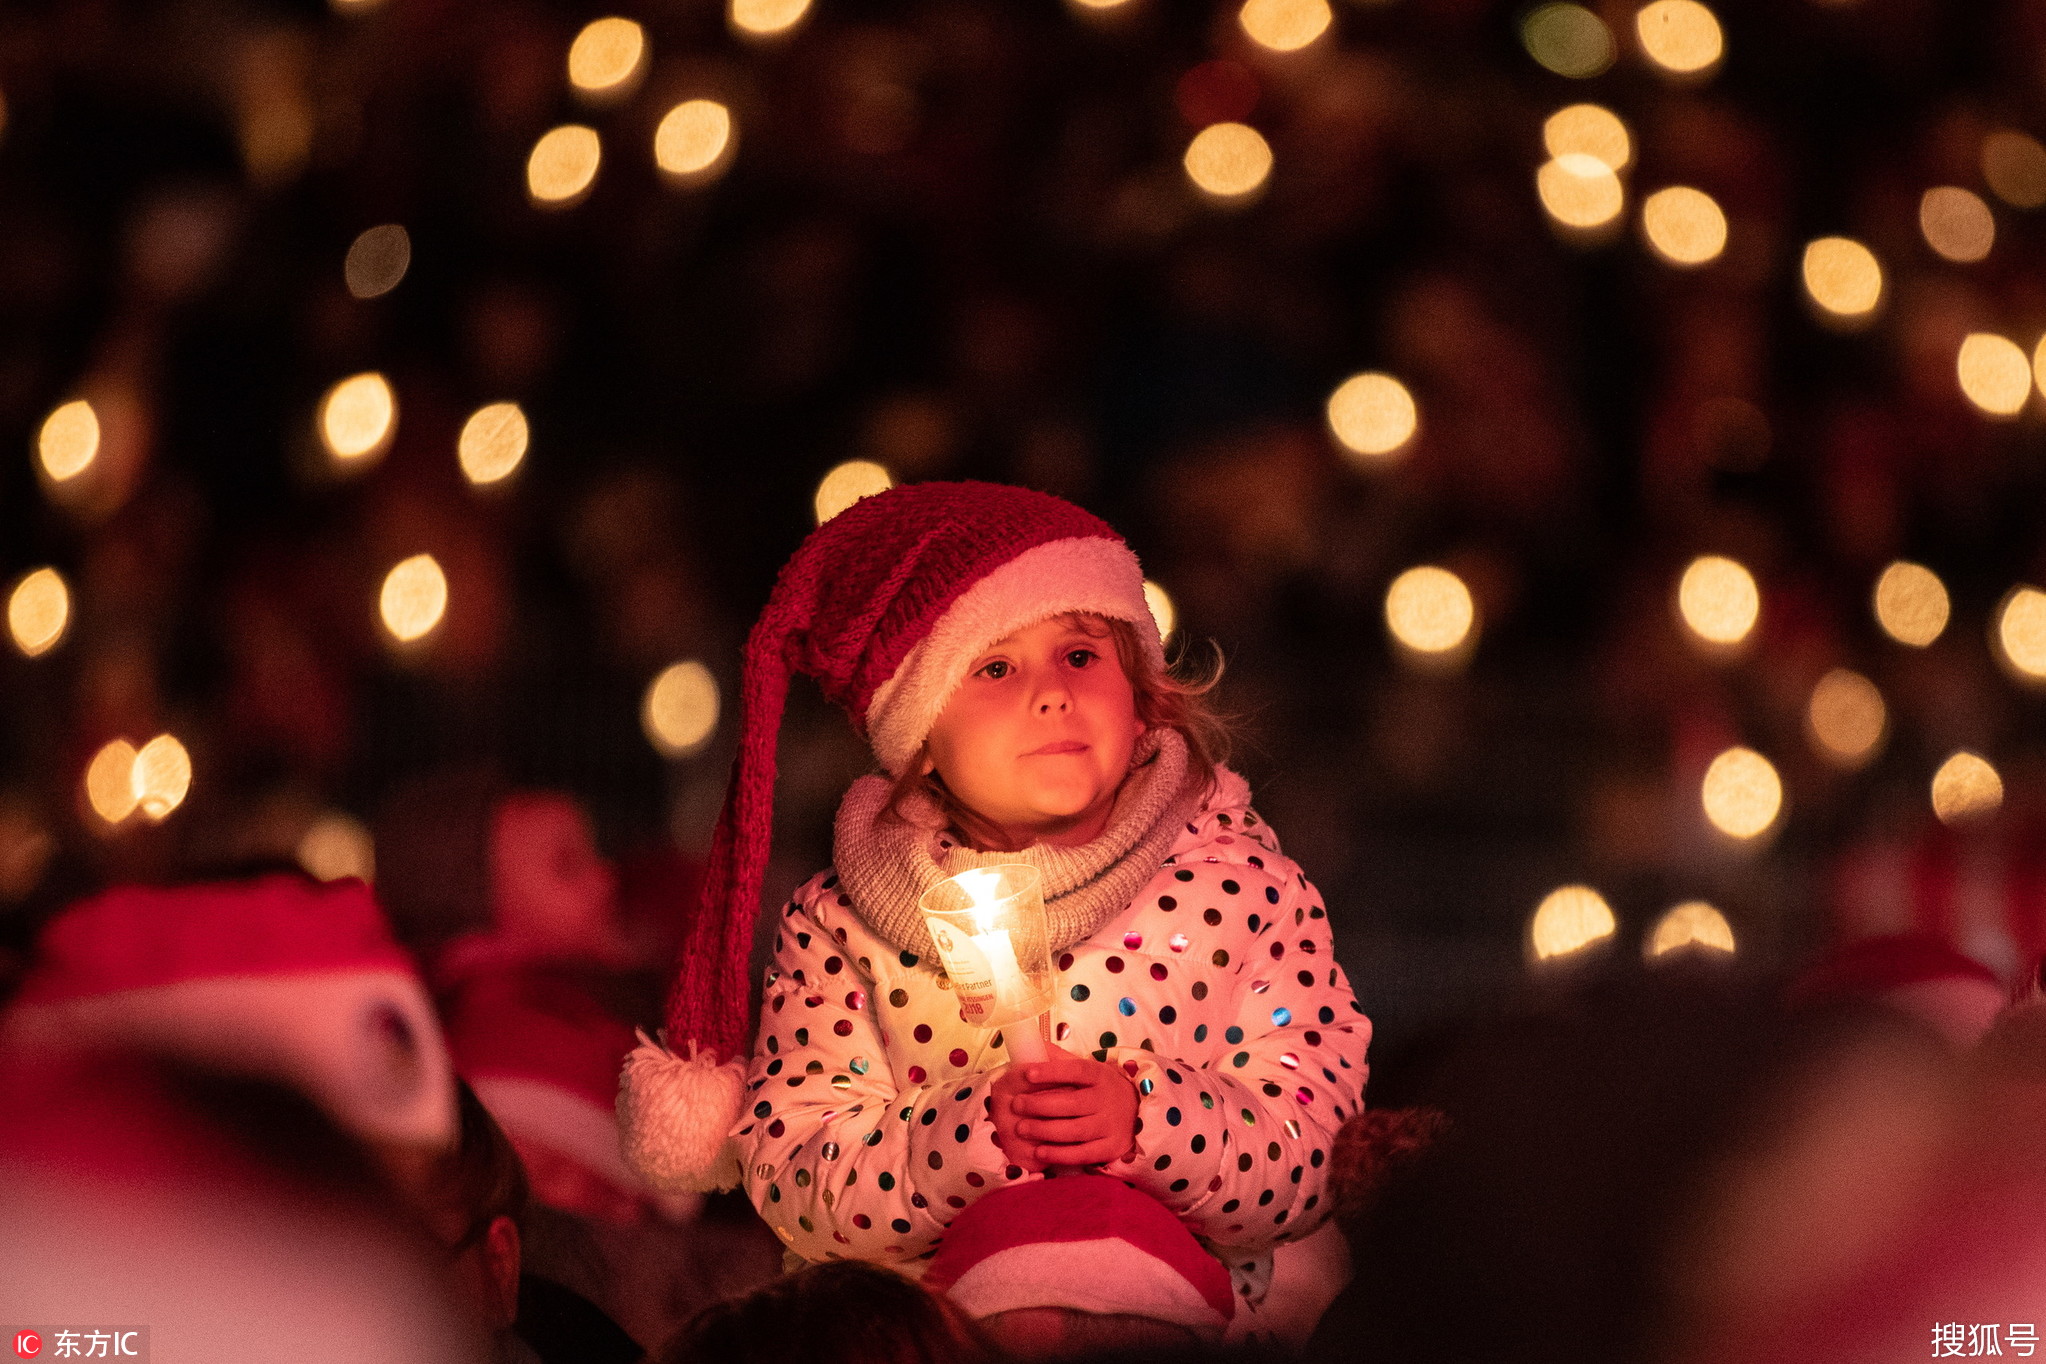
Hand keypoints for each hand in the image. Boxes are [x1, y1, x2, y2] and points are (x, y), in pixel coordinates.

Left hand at [990, 1044, 1138, 1170]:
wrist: (1138, 1113)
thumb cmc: (1102, 1089)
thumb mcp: (1089, 1070)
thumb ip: (1062, 1060)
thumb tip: (1034, 1044)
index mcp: (1100, 1075)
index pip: (1076, 1070)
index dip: (1051, 1071)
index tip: (1027, 1073)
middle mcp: (1108, 1099)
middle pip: (1072, 1103)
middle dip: (1040, 1105)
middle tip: (1016, 1105)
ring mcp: (1111, 1125)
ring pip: (1075, 1130)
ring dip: (1044, 1130)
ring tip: (1021, 1129)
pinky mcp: (1111, 1148)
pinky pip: (1083, 1154)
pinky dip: (1060, 1154)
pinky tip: (1039, 1152)